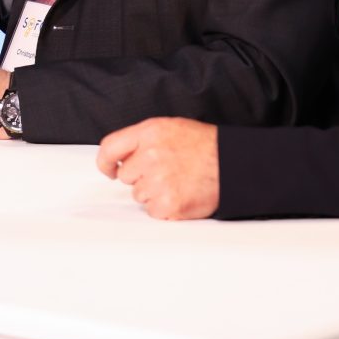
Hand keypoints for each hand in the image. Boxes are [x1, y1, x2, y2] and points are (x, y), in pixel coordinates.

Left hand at [97, 118, 219, 219]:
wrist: (233, 164)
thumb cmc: (206, 146)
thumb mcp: (171, 128)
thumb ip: (143, 139)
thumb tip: (121, 156)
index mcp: (149, 132)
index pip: (109, 148)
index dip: (105, 162)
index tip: (110, 170)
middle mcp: (150, 155)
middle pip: (126, 175)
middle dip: (141, 176)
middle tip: (166, 170)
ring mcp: (158, 181)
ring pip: (139, 195)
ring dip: (154, 192)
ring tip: (178, 180)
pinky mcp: (168, 204)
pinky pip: (152, 211)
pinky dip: (165, 207)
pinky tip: (182, 193)